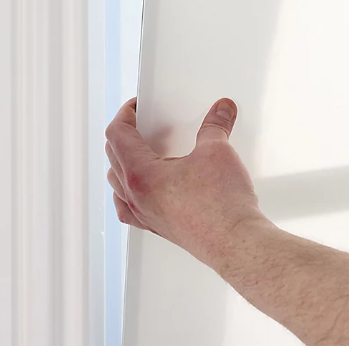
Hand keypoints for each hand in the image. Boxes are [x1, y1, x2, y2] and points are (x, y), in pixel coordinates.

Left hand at [105, 97, 266, 267]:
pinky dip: (130, 192)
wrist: (235, 243)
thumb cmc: (221, 205)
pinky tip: (148, 187)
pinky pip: (129, 208)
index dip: (125, 113)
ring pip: (118, 184)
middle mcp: (135, 197)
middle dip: (126, 134)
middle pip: (113, 157)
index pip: (117, 135)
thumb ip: (215, 125)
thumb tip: (221, 109)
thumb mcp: (217, 151)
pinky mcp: (160, 228)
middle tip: (144, 122)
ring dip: (125, 162)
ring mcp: (145, 215)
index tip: (138, 105)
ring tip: (146, 150)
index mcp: (140, 174)